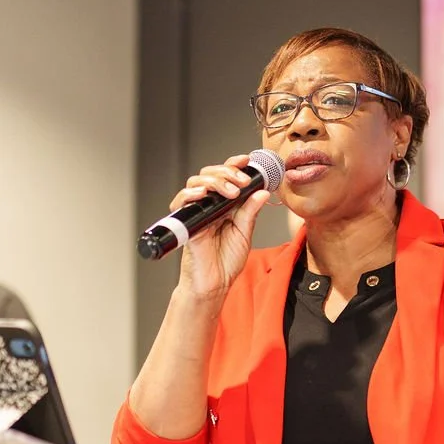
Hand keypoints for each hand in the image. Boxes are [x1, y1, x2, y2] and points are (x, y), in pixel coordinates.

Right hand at [171, 156, 270, 304]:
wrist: (214, 283)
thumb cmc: (227, 261)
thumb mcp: (244, 233)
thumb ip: (250, 212)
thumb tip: (262, 191)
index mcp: (225, 205)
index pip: (226, 177)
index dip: (233, 165)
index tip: (246, 160)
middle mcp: (209, 205)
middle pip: (210, 174)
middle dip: (227, 172)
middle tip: (241, 181)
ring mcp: (196, 212)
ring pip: (197, 182)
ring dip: (215, 181)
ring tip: (231, 192)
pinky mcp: (186, 222)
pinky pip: (181, 201)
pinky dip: (191, 193)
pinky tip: (203, 194)